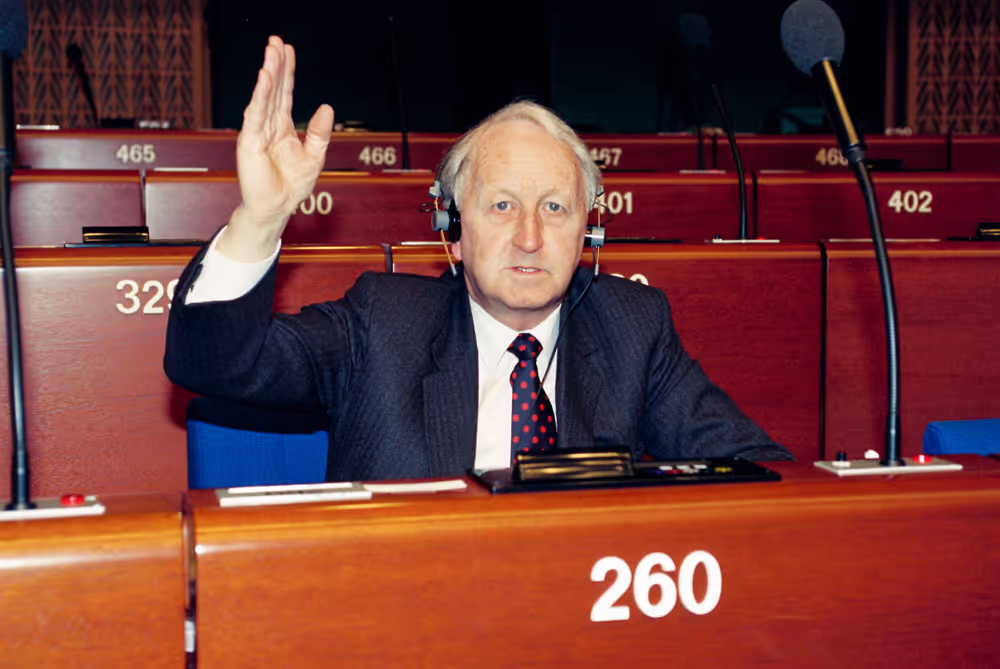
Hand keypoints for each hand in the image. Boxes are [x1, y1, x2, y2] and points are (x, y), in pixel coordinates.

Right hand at [219, 36, 334, 261]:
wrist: (276, 208)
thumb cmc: (292, 185)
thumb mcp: (314, 155)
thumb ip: (320, 132)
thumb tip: (326, 107)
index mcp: (282, 127)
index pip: (285, 93)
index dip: (287, 72)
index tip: (288, 49)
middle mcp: (268, 125)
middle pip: (273, 89)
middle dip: (275, 65)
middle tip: (276, 41)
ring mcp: (257, 132)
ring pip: (264, 97)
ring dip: (267, 74)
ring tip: (271, 53)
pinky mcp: (249, 142)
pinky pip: (255, 115)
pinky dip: (260, 96)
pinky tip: (264, 79)